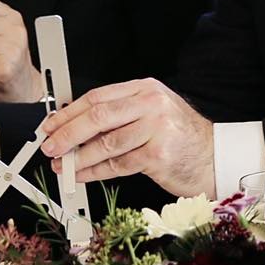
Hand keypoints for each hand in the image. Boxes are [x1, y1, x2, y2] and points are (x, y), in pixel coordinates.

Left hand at [40, 78, 215, 197]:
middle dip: (67, 133)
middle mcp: (151, 104)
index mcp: (145, 89)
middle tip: (50, 146)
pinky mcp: (158, 156)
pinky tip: (82, 175)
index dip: (69, 112)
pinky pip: (117, 165)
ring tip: (62, 165)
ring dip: (78, 157)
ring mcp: (157, 129)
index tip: (51, 124)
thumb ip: (118, 115)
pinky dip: (95, 172)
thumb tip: (73, 126)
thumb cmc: (179, 138)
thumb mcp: (151, 114)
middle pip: (98, 116)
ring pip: (105, 143)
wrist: (214, 158)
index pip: (97, 97)